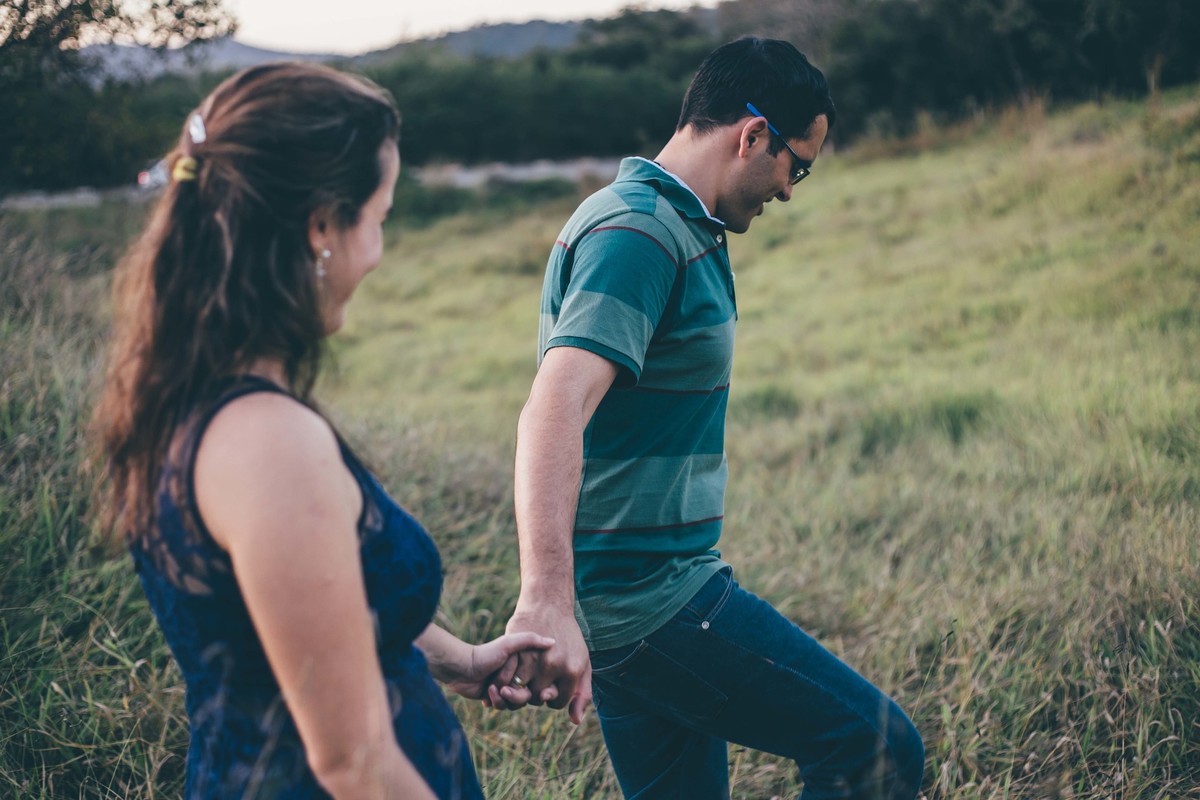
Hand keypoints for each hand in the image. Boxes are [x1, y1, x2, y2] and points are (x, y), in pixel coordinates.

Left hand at [440, 631, 554, 701]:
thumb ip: (530, 640)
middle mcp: (518, 677)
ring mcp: (507, 688)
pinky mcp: (496, 697)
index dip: (542, 689)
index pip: (542, 682)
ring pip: (516, 704)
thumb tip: (553, 642)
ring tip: (492, 688)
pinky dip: (495, 700)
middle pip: (529, 696)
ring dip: (504, 699)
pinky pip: (503, 707)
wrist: (462, 666)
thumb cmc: (486, 653)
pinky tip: (487, 692)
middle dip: (517, 695)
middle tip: (505, 690)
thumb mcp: (508, 643)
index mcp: (525, 665)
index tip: (540, 692)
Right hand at [495, 603, 590, 723]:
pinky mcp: (514, 649)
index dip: (552, 697)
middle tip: (536, 680)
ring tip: (522, 677)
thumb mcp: (583, 663)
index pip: (557, 703)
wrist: (549, 605)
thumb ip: (582, 693)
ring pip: (519, 690)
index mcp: (571, 670)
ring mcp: (532, 657)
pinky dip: (505, 679)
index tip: (551, 686)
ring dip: (518, 688)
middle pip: (536, 698)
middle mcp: (552, 666)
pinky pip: (506, 678)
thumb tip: (575, 721)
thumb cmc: (569, 637)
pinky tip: (511, 672)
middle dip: (535, 693)